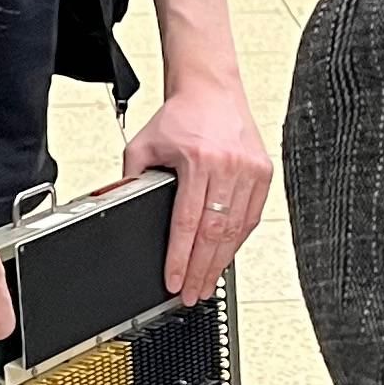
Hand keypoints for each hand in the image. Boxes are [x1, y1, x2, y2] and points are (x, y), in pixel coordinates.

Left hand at [121, 73, 274, 301]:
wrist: (211, 90)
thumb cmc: (180, 116)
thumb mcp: (143, 146)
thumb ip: (131, 180)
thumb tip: (120, 212)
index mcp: (198, 160)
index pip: (187, 222)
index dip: (180, 258)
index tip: (174, 281)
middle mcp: (228, 166)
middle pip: (214, 233)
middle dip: (201, 270)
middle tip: (191, 294)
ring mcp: (250, 170)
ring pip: (236, 230)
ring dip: (220, 262)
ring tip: (206, 284)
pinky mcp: (263, 173)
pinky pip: (251, 218)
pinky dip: (237, 242)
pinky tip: (224, 258)